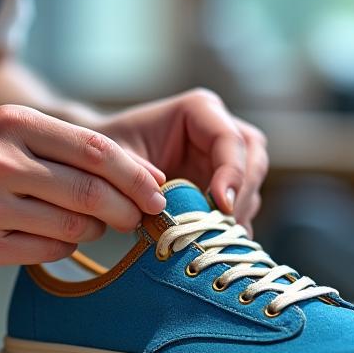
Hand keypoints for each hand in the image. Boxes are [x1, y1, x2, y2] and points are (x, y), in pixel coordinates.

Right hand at [0, 105, 166, 270]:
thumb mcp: (6, 133)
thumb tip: (141, 174)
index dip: (136, 174)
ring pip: (70, 227)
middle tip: (139, 217)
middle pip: (89, 192)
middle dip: (125, 209)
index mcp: (13, 124)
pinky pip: (45, 253)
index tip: (159, 191)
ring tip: (93, 227)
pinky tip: (59, 241)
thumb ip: (66, 148)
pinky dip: (64, 249)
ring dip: (94, 232)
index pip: (95, 149)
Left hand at [94, 89, 268, 233]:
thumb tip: (164, 196)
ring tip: (213, 237)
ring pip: (252, 185)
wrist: (100, 165)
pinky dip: (231, 226)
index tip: (220, 205)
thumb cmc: (105, 153)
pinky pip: (240, 206)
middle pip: (253, 159)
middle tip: (223, 225)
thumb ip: (136, 174)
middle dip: (242, 194)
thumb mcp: (114, 158)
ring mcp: (224, 158)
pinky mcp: (222, 185)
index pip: (230, 139)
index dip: (232, 173)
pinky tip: (212, 242)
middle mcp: (219, 130)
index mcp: (198, 110)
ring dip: (238, 213)